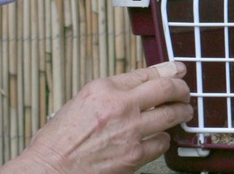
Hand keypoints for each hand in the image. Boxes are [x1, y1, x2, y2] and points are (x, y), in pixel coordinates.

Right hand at [0, 62, 192, 173]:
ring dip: (181, 113)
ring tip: (183, 113)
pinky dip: (164, 140)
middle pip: (166, 89)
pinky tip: (160, 138)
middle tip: (185, 94)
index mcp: (102, 89)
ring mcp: (129, 130)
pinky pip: (162, 142)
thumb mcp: (80, 103)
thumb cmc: (58, 142)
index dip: (168, 71)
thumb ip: (111, 92)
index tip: (179, 70)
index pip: (146, 74)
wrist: (48, 171)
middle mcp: (119, 105)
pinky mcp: (134, 154)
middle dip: (182, 89)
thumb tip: (140, 85)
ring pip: (171, 115)